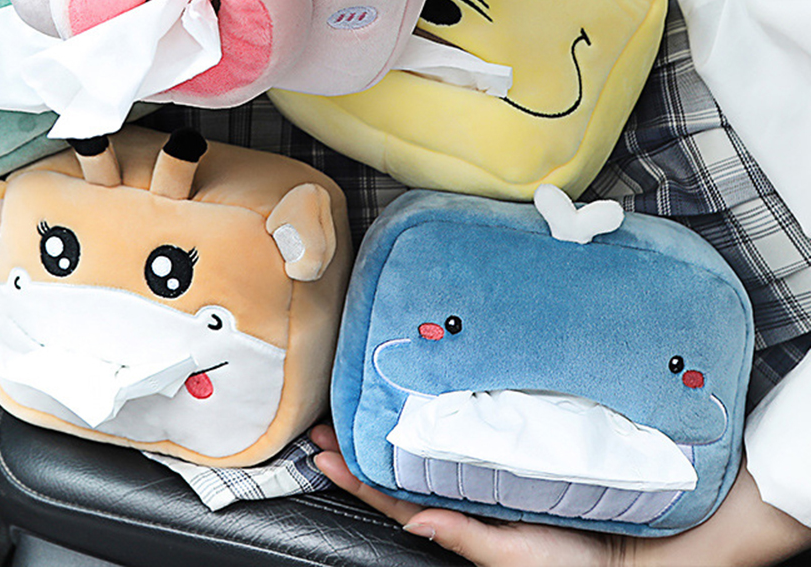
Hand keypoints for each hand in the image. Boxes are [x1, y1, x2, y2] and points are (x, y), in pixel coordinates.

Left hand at [310, 424, 629, 566]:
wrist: (632, 548)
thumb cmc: (575, 561)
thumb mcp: (515, 555)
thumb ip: (464, 537)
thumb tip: (413, 522)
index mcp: (460, 519)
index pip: (394, 498)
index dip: (356, 477)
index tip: (322, 454)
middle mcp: (465, 495)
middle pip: (401, 469)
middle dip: (359, 447)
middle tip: (322, 422)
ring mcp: (484, 477)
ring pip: (426, 453)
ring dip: (388, 432)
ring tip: (354, 408)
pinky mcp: (509, 459)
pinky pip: (464, 440)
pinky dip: (436, 422)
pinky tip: (420, 402)